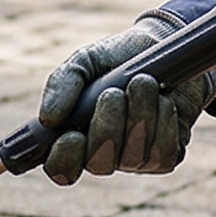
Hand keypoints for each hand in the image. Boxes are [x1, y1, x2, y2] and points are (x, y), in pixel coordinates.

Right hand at [38, 15, 215, 184]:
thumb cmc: (117, 58)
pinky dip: (163, 122)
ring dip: (139, 116)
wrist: (163, 47)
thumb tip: (47, 119)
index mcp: (74, 136)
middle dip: (107, 127)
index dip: (66, 160)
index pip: (61, 169)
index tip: (72, 135)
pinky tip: (164, 101)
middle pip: (99, 164)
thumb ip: (62, 84)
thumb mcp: (84, 62)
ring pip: (133, 158)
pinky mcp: (167, 157)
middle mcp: (103, 154)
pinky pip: (162, 154)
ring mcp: (135, 160)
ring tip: (144, 83)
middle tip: (114, 92)